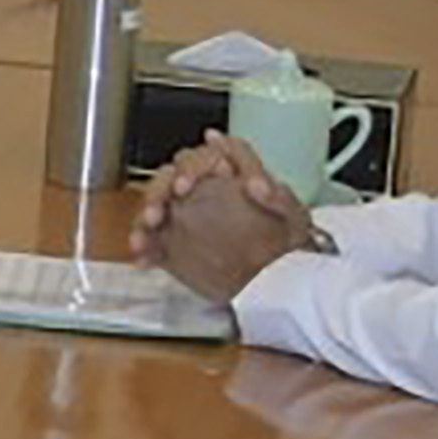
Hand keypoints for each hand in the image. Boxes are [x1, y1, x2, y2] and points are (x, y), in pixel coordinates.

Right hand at [143, 143, 322, 301]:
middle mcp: (203, 188)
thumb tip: (258, 186)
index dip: (192, 167)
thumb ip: (279, 197)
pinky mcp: (174, 243)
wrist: (278, 281)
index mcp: (231, 175)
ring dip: (146, 216)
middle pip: (171, 175)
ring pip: (157, 204)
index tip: (186, 186)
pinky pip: (152, 240)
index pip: (206, 157)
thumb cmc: (289, 243)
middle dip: (159, 190)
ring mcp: (185, 215)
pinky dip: (144, 248)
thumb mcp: (294, 217)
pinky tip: (143, 260)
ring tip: (145, 234)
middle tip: (158, 211)